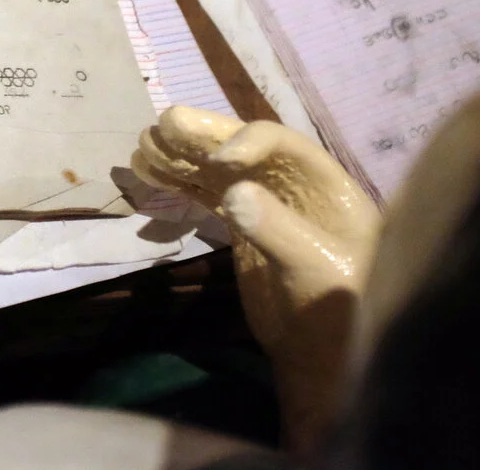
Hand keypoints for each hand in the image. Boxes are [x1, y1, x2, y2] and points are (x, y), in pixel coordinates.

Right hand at [132, 107, 380, 451]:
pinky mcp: (240, 224)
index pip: (283, 144)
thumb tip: (233, 192)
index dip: (249, 141)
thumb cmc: (336, 311)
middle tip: (165, 124)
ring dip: (181, 154)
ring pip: (217, 167)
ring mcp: (263, 202)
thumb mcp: (315, 270)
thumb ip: (277, 230)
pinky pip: (205, 192)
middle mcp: (291, 184)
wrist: (318, 354)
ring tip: (144, 145)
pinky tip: (148, 172)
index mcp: (323, 185)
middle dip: (204, 135)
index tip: (217, 161)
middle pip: (243, 147)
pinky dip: (177, 181)